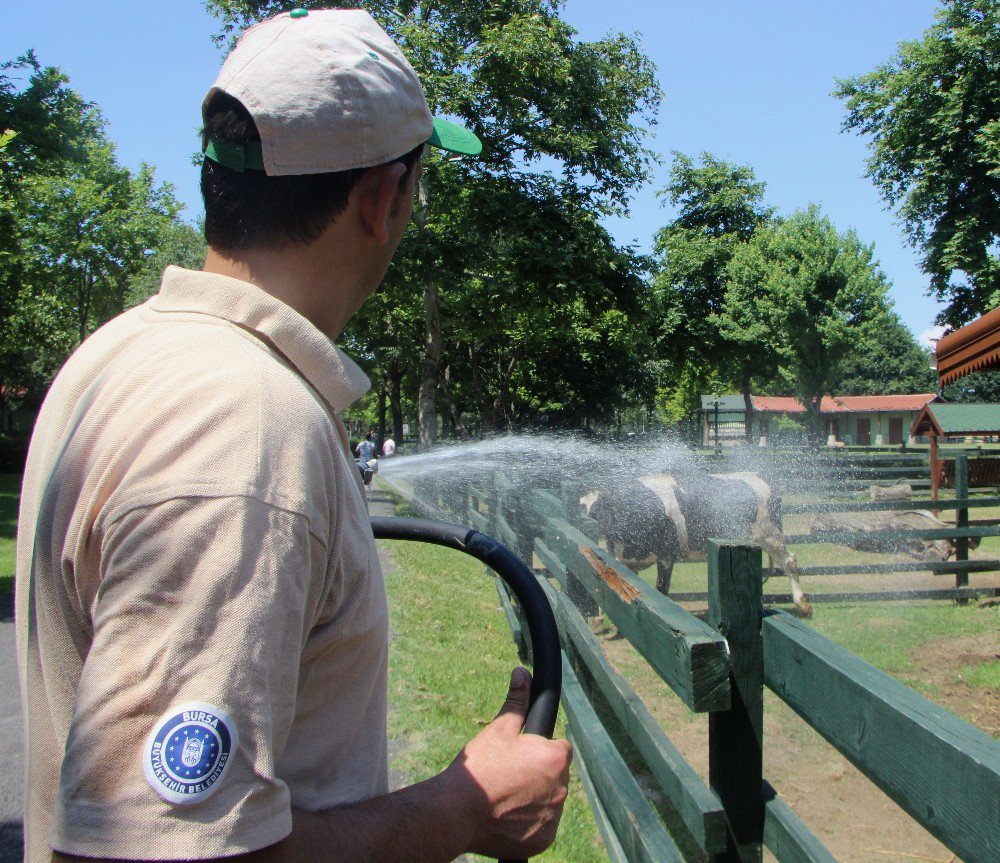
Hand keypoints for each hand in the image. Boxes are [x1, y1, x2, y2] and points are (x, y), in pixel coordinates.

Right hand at [440, 667, 572, 858]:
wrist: (457, 811)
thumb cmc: (479, 768)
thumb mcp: (498, 729)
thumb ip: (517, 701)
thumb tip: (522, 674)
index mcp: (555, 759)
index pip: (559, 748)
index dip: (539, 749)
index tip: (520, 755)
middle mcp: (561, 789)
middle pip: (554, 775)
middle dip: (538, 773)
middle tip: (508, 775)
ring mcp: (553, 818)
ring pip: (549, 800)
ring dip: (534, 797)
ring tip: (505, 795)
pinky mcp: (543, 841)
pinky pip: (542, 826)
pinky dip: (529, 822)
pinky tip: (507, 815)